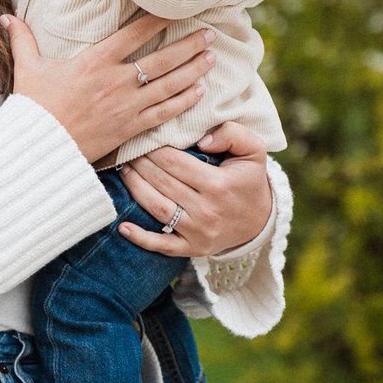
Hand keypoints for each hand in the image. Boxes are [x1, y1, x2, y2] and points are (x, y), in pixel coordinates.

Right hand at [3, 13, 213, 163]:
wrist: (40, 150)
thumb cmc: (33, 109)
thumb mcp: (27, 70)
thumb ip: (22, 40)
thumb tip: (5, 16)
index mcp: (94, 62)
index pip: (133, 34)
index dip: (157, 19)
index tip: (176, 9)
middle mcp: (115, 82)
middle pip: (161, 59)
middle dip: (188, 45)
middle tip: (210, 33)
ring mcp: (126, 106)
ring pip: (169, 85)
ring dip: (193, 70)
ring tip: (211, 57)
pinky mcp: (130, 129)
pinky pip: (164, 113)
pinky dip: (184, 102)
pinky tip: (199, 92)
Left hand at [117, 122, 270, 256]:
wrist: (260, 221)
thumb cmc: (249, 180)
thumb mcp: (254, 150)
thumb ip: (232, 134)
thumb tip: (202, 139)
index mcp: (219, 185)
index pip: (174, 161)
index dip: (154, 148)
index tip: (143, 138)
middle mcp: (207, 210)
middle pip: (161, 182)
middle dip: (140, 163)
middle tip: (127, 151)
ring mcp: (198, 232)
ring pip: (156, 208)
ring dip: (134, 188)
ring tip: (124, 171)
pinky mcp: (192, 248)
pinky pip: (162, 245)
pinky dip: (140, 238)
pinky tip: (122, 227)